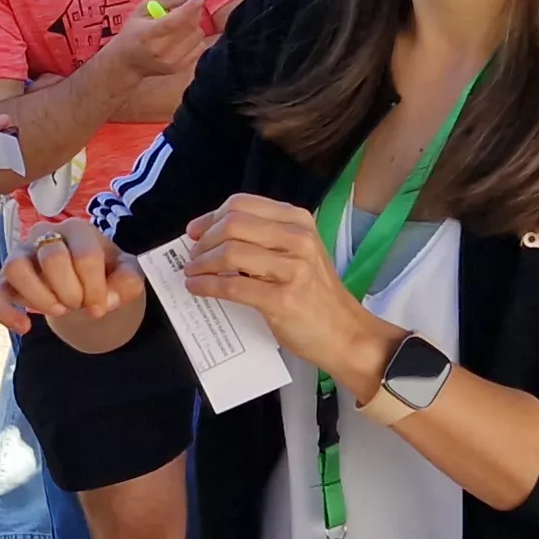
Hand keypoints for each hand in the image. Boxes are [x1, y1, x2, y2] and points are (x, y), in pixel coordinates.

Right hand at [0, 218, 142, 332]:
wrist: (82, 282)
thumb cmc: (102, 272)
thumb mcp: (125, 273)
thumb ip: (128, 281)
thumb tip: (108, 299)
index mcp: (77, 230)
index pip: (85, 256)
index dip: (96, 288)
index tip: (102, 306)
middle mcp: (44, 236)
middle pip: (52, 259)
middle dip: (71, 292)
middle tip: (79, 304)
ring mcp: (21, 256)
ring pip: (16, 268)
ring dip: (40, 298)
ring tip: (58, 311)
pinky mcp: (5, 280)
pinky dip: (6, 314)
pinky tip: (25, 327)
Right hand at [93, 0, 218, 87]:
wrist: (126, 63)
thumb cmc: (133, 32)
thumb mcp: (142, 10)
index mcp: (147, 34)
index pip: (173, 22)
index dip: (189, 8)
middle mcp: (160, 50)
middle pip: (189, 27)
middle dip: (193, 13)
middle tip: (188, 7)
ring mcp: (171, 61)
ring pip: (197, 36)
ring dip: (194, 26)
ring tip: (181, 25)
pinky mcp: (179, 68)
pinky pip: (200, 47)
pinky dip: (195, 39)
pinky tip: (183, 37)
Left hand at [181, 196, 395, 388]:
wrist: (346, 333)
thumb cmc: (316, 295)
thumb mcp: (299, 252)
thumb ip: (265, 237)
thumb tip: (212, 233)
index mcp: (298, 220)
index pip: (242, 204)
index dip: (211, 217)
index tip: (194, 232)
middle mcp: (297, 239)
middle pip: (232, 225)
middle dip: (203, 241)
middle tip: (192, 257)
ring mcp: (292, 268)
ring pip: (229, 253)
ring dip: (201, 264)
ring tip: (193, 273)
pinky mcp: (283, 299)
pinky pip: (232, 287)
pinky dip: (207, 286)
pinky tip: (198, 289)